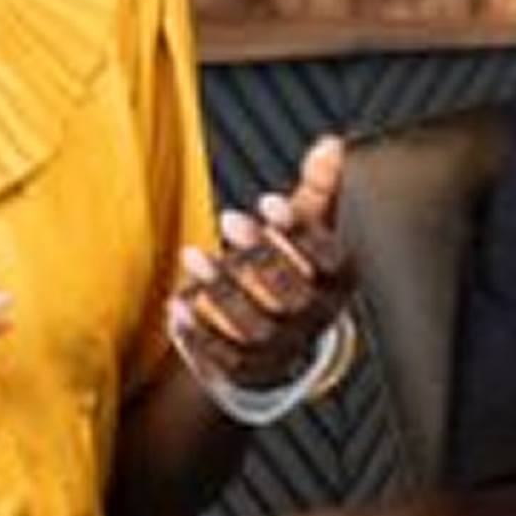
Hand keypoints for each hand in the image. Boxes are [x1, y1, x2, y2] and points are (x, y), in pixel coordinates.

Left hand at [169, 132, 358, 393]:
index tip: (267, 200)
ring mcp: (284, 349)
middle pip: (294, 295)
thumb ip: (320, 188)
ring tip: (193, 257)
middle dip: (260, 256)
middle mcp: (317, 319)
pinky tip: (176, 303)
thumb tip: (332, 145)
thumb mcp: (308, 227)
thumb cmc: (291, 267)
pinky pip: (226, 359)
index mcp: (339, 282)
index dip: (301, 232)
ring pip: (257, 328)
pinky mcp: (250, 369)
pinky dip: (198, 333)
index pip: (332, 260)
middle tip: (229, 219)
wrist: (275, 336)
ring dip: (222, 291)